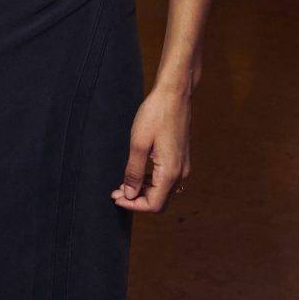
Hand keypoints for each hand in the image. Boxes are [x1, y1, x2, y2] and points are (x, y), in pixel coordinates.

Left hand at [111, 82, 190, 213]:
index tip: (116, 197)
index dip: (133, 205)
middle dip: (137, 199)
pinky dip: (150, 181)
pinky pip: (166, 179)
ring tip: (123, 183)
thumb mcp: (138, 144)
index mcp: (170, 172)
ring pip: (162, 190)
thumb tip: (129, 194)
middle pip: (159, 200)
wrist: (174, 94)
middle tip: (116, 192)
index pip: (153, 204)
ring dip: (143, 190)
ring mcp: (182, 165)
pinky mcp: (180, 157)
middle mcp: (180, 173)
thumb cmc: (156, 115)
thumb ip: (133, 172)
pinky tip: (136, 173)